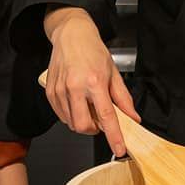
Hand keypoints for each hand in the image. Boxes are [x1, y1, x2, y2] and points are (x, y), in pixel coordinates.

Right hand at [40, 7, 138, 157]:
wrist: (71, 35)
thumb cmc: (93, 51)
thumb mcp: (113, 73)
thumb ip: (123, 98)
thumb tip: (133, 118)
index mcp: (95, 82)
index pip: (106, 116)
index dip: (113, 136)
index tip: (119, 150)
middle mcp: (75, 87)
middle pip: (83, 126)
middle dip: (93, 129)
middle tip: (98, 118)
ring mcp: (60, 90)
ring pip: (72, 123)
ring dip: (82, 121)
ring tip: (86, 104)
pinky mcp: (50, 92)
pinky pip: (61, 116)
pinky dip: (71, 115)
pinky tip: (76, 101)